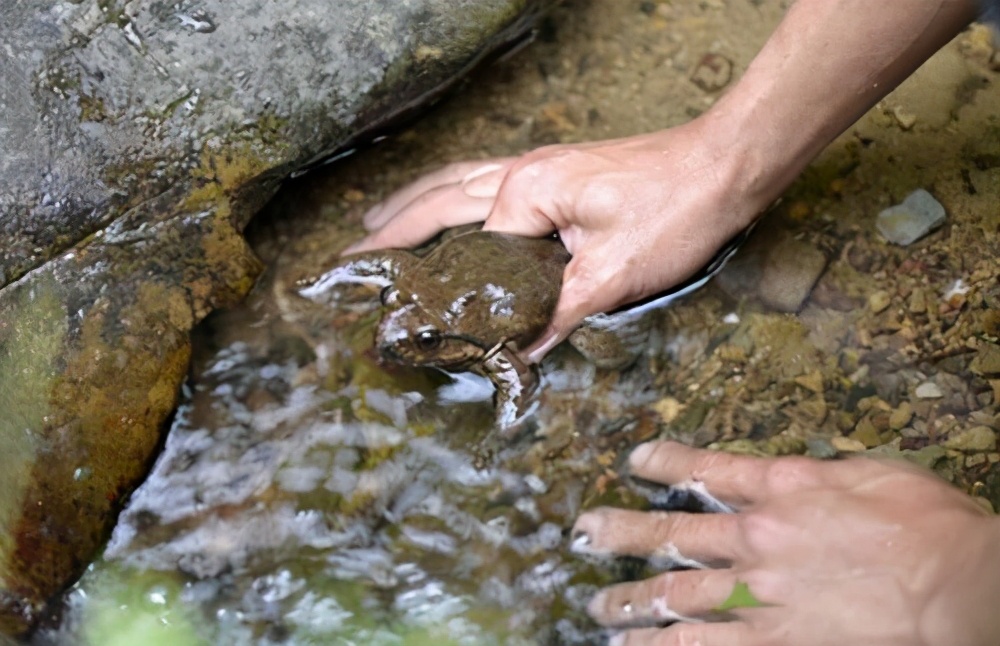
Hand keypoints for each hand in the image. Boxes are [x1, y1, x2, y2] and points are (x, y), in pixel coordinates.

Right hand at [350, 118, 765, 361]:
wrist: (726, 164)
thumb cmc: (678, 211)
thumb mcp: (614, 276)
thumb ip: (556, 316)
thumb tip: (514, 354)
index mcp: (525, 195)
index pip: (466, 252)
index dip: (438, 291)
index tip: (398, 319)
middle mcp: (521, 173)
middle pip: (438, 201)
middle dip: (390, 229)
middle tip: (348, 254)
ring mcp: (538, 165)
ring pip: (457, 181)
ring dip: (414, 202)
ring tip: (375, 220)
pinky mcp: (557, 169)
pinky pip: (485, 178)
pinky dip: (453, 191)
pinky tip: (452, 201)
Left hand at [570, 442, 999, 645]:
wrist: (957, 584)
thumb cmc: (929, 526)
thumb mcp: (872, 475)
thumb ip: (820, 475)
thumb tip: (792, 477)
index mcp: (782, 487)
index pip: (708, 470)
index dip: (666, 463)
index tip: (635, 461)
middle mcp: (757, 537)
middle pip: (674, 533)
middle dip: (623, 532)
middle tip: (583, 533)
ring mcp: (760, 592)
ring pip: (676, 592)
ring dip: (631, 598)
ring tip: (598, 605)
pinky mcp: (772, 640)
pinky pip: (702, 645)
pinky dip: (663, 644)